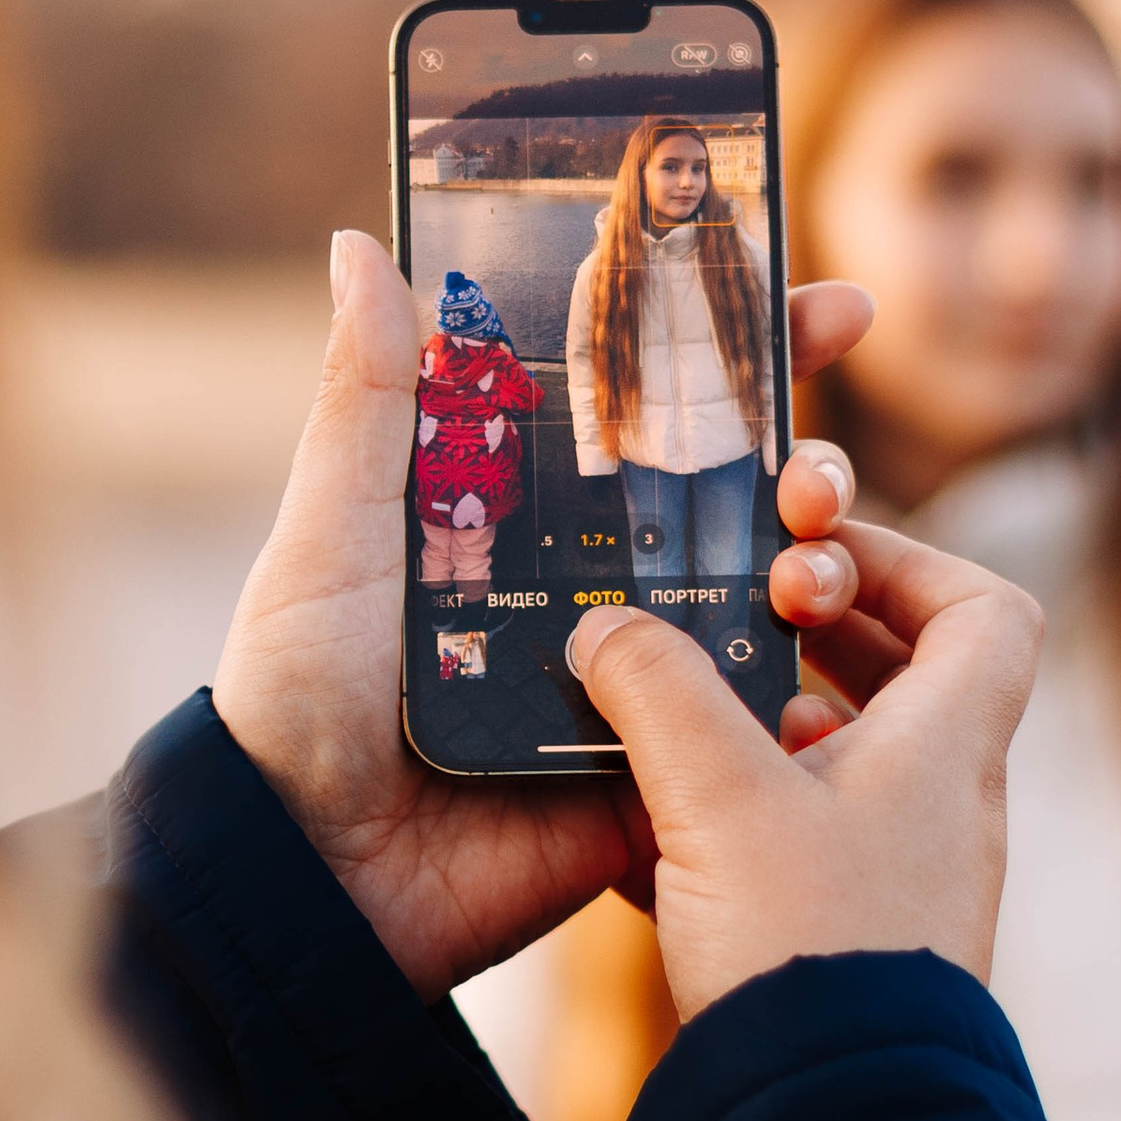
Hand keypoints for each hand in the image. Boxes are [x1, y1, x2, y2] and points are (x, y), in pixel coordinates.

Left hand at [212, 231, 876, 1006]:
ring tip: (813, 548)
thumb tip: (362, 247)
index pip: (649, 410)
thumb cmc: (295, 698)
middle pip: (734, 499)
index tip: (824, 301)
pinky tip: (824, 647)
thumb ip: (372, 402)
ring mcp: (638, 679)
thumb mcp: (332, 534)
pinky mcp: (659, 771)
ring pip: (763, 602)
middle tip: (818, 468)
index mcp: (524, 511)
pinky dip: (800, 686)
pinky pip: (750, 725)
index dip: (742, 354)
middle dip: (810, 463)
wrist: (311, 874)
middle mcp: (593, 586)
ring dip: (818, 562)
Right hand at [564, 523, 1041, 1016]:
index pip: (985, 612)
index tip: (811, 563)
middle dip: (810, 636)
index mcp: (946, 747)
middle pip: (908, 677)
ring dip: (768, 724)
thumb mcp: (718, 796)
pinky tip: (664, 829)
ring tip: (683, 721)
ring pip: (851, 760)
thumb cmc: (806, 946)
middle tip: (728, 622)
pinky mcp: (855, 937)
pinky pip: (812, 840)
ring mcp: (905, 876)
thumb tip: (607, 626)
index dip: (907, 563)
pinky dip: (748, 812)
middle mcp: (943, 806)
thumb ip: (657, 692)